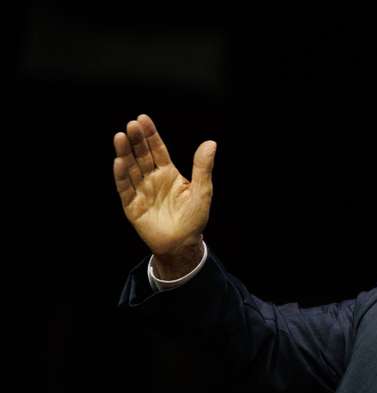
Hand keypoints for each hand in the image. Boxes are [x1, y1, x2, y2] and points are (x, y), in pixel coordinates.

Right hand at [113, 114, 214, 272]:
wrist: (183, 243)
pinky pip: (125, 188)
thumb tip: (211, 143)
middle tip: (132, 124)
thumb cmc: (194, 218)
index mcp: (168, 173)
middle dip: (136, 140)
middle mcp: (152, 179)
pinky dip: (121, 175)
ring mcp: (141, 191)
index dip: (150, 135)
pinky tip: (119, 161)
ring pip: (130, 168)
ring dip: (125, 153)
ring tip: (120, 136)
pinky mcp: (132, 205)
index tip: (143, 119)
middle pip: (141, 155)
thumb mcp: (202, 191)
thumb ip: (203, 168)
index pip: (157, 149)